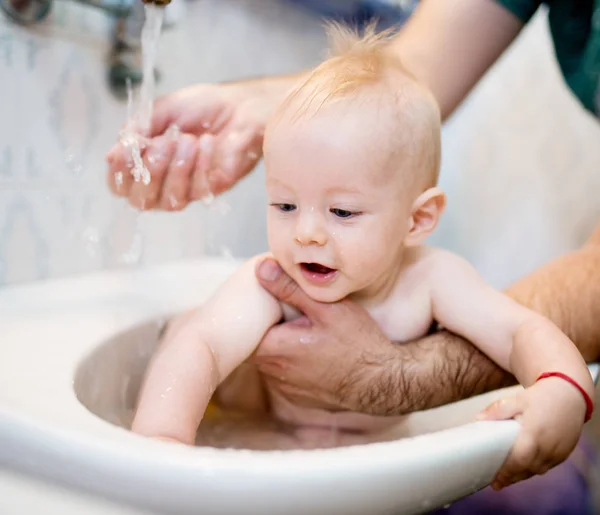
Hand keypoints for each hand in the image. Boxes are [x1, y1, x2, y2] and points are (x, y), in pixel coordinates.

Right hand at [105, 77, 297, 210]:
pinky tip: (209, 143)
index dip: (119, 174)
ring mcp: (190, 189)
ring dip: (176, 169)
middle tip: (165, 142)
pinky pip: (200, 192)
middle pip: (141, 201)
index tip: (127, 150)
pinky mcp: (215, 189)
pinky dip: (201, 166)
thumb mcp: (161, 111)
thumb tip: (113, 155)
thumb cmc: (200, 107)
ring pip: (171, 201)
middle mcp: (164, 183)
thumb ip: (137, 132)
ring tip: (189, 139)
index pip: (120, 186)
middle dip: (150, 171)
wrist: (241, 104)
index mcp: (146, 163)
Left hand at [253, 257, 396, 413]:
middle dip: (277, 325)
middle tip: (301, 314)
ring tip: (311, 333)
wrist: (382, 381)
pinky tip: (318, 354)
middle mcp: (271, 372)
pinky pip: (288, 373)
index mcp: (272, 348)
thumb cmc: (356, 343)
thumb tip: (261, 269)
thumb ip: (289, 289)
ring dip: (286, 344)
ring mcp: (284, 388)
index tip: (284, 300)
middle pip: (262, 339)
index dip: (266, 307)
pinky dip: (297, 362)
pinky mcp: (297, 397)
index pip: (252, 322)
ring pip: (275, 356)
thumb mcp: (325, 308)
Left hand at [477, 377, 586, 489]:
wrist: (568, 395)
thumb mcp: (517, 399)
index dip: (507, 472)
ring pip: (538, 470)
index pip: (519, 460)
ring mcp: (558, 452)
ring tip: (507, 478)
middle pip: (527, 469)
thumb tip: (478, 419)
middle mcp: (547, 446)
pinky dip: (534, 469)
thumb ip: (498, 410)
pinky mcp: (564, 453)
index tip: (495, 479)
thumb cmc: (540, 398)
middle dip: (511, 478)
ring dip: (522, 475)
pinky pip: (547, 466)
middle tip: (496, 483)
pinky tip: (524, 469)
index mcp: (533, 433)